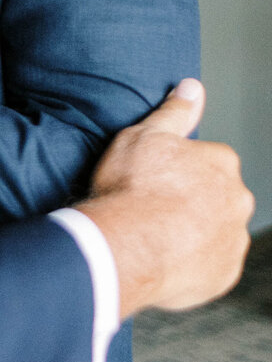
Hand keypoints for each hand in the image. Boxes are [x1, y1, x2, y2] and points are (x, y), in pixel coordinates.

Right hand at [77, 79, 253, 318]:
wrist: (124, 246)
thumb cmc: (131, 189)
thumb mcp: (144, 135)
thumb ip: (175, 112)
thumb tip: (192, 87)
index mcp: (222, 163)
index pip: (206, 162)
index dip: (176, 170)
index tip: (153, 179)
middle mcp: (237, 200)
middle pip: (216, 198)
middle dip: (192, 203)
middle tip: (154, 209)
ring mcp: (233, 240)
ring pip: (216, 233)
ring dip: (194, 234)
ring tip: (156, 237)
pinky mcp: (224, 275)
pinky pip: (211, 267)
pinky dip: (193, 264)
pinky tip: (164, 259)